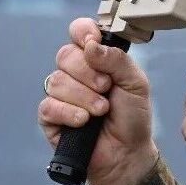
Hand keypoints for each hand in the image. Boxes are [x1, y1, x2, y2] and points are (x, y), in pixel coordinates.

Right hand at [39, 18, 157, 184]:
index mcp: (96, 59)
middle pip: (65, 55)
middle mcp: (76, 73)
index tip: (94, 43)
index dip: (83, 33)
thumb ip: (117, 60)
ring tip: (102, 110)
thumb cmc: (133, 116)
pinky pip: (49, 105)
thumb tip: (91, 45)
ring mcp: (61, 94)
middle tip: (107, 88)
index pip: (79, 32)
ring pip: (57, 81)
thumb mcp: (136, 83)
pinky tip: (84, 121)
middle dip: (89, 73)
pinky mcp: (50, 116)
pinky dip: (70, 113)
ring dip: (85, 97)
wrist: (127, 152)